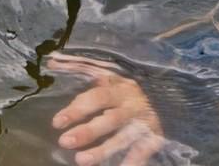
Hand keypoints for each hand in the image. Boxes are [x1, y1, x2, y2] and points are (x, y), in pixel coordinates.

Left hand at [50, 53, 166, 165]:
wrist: (168, 95)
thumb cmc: (126, 88)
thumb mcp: (107, 75)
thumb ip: (80, 69)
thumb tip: (50, 62)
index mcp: (118, 89)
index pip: (96, 98)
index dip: (76, 110)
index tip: (57, 122)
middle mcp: (131, 106)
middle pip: (108, 120)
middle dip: (87, 132)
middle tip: (64, 142)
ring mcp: (143, 123)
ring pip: (123, 138)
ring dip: (102, 151)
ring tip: (81, 161)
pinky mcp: (154, 137)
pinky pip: (142, 152)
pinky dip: (133, 162)